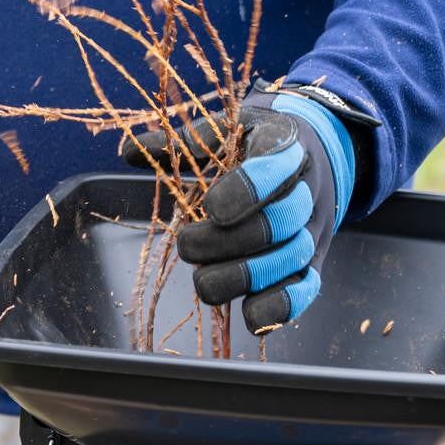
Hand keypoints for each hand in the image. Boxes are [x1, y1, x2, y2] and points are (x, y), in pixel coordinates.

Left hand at [122, 89, 355, 333]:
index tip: (210, 207)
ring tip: (203, 281)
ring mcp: (313, 228)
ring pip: (293, 257)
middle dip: (228, 241)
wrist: (312, 154)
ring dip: (244, 276)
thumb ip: (184, 141)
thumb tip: (130, 151)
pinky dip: (280, 306)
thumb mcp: (226, 129)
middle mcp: (307, 189)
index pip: (275, 162)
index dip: (245, 189)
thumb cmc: (255, 145)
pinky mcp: (314, 262)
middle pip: (280, 221)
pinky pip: (307, 288)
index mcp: (286, 145)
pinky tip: (247, 314)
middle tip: (187, 246)